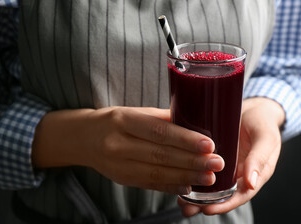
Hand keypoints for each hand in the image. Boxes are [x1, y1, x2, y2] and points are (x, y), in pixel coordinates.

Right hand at [32, 107, 223, 194]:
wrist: (83, 138)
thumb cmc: (115, 121)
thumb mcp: (135, 112)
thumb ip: (163, 119)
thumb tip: (196, 123)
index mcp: (123, 120)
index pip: (158, 131)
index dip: (185, 139)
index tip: (209, 144)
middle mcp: (118, 144)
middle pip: (160, 155)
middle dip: (192, 161)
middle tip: (217, 163)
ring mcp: (118, 165)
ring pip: (157, 173)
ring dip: (186, 176)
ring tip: (209, 177)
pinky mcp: (122, 179)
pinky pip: (150, 185)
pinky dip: (171, 186)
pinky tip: (188, 187)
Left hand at [178, 97, 284, 216]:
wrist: (254, 108)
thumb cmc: (263, 123)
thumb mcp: (266, 139)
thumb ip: (259, 159)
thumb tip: (251, 183)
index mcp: (254, 175)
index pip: (240, 196)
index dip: (224, 204)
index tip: (208, 210)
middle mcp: (238, 174)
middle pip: (222, 195)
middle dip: (204, 204)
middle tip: (187, 208)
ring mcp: (225, 166)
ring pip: (210, 185)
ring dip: (195, 195)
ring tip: (180, 201)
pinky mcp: (213, 156)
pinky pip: (203, 168)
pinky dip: (192, 174)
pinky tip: (178, 178)